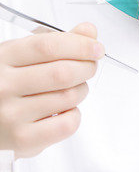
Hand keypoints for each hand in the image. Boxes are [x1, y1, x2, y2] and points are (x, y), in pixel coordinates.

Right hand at [0, 23, 103, 157]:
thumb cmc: (3, 81)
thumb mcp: (20, 53)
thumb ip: (55, 41)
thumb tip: (88, 31)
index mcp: (4, 58)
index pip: (49, 46)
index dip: (79, 45)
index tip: (96, 47)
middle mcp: (4, 86)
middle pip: (62, 73)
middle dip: (87, 67)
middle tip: (90, 65)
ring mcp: (11, 115)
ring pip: (68, 98)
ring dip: (81, 89)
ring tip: (75, 87)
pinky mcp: (22, 140)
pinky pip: (66, 125)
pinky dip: (75, 114)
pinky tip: (65, 109)